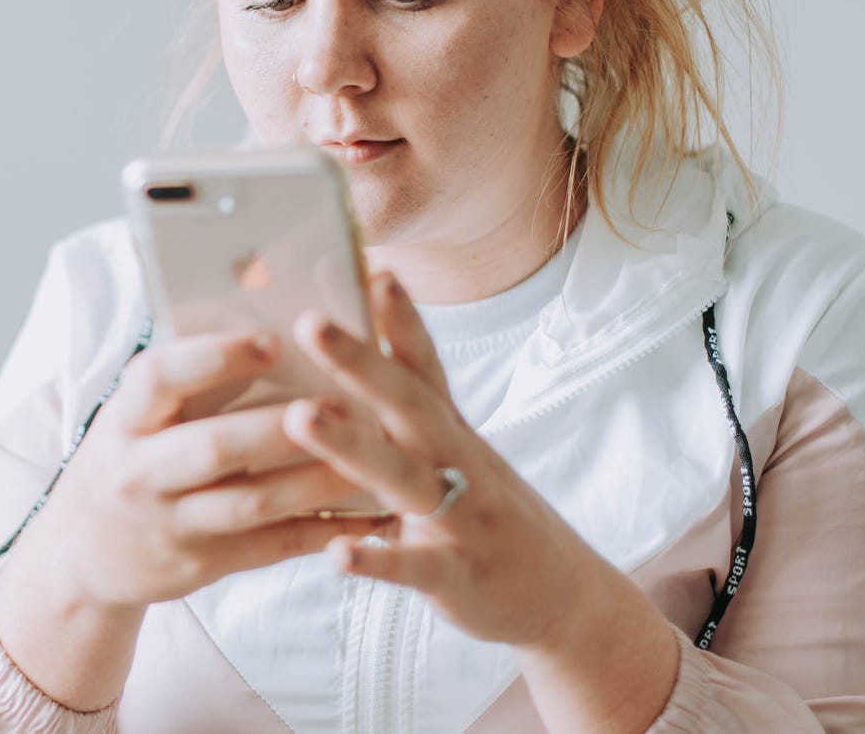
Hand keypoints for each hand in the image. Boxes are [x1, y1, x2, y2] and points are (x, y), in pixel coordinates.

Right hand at [5, 328, 395, 611]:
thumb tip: (265, 309)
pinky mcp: (203, 565)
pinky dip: (328, 530)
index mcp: (122, 420)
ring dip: (319, 477)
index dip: (213, 357)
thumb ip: (187, 378)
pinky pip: (274, 547)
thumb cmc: (128, 458)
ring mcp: (171, 525)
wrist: (82, 553)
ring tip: (376, 450)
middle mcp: (139, 473)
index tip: (270, 339)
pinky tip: (374, 514)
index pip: (158, 378)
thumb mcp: (133, 416)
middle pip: (215, 446)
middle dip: (284, 425)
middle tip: (346, 399)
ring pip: (254, 502)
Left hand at [279, 269, 623, 650]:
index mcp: (451, 432)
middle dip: (360, 362)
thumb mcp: (452, 458)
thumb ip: (402, 418)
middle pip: (409, 405)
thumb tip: (341, 363)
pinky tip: (337, 553)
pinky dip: (379, 560)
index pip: (425, 366)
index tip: (373, 267)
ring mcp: (463, 520)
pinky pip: (416, 567)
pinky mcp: (459, 579)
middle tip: (310, 320)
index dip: (401, 319)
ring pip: (405, 478)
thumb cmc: (485, 514)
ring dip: (352, 446)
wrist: (563, 597)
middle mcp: (460, 464)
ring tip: (301, 416)